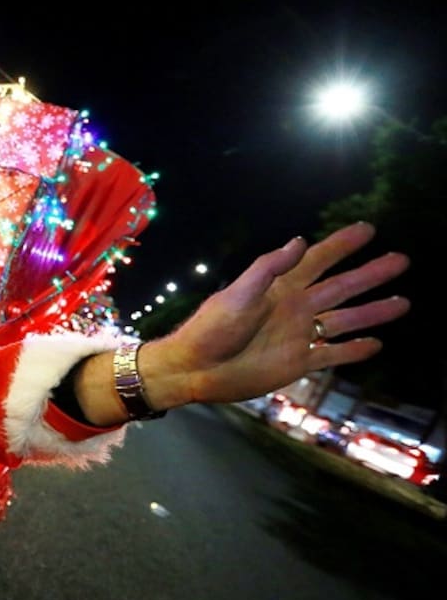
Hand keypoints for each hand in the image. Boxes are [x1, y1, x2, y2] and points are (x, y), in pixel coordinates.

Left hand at [144, 222, 409, 407]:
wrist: (196, 370)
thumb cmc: (212, 329)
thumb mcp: (238, 294)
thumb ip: (268, 268)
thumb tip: (300, 241)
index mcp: (280, 288)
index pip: (318, 260)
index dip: (342, 244)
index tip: (368, 229)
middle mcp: (294, 308)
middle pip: (341, 288)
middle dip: (370, 274)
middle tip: (401, 260)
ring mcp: (298, 336)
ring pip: (344, 320)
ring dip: (372, 312)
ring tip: (402, 302)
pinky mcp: (297, 363)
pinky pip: (332, 355)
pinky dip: (354, 351)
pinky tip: (376, 344)